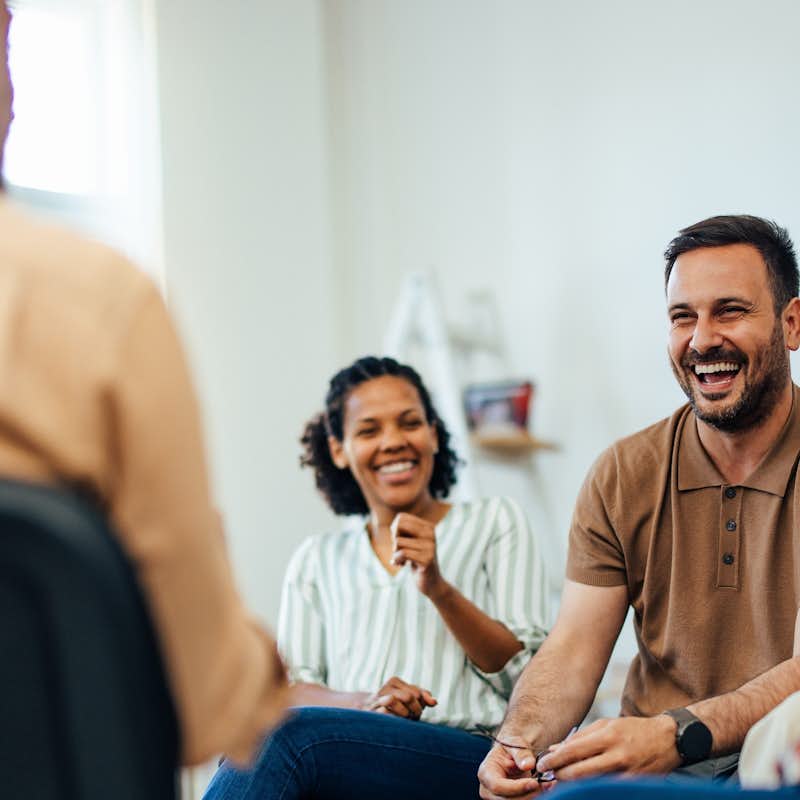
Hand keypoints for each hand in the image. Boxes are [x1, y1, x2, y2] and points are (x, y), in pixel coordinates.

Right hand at [362, 676, 436, 718]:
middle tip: (413, 718)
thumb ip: (422, 697)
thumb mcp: (409, 699)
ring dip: (403, 714)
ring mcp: (377, 700)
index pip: (416, 692)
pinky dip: (393, 718)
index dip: (421, 704)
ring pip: (394, 700)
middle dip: (415, 710)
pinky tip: (395, 722)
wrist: (366, 717)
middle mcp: (385, 688)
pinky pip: (383, 712)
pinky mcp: (371, 712)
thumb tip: (435, 702)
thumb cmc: (394, 708)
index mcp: (395, 682)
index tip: (418, 712)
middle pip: (409, 696)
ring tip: (404, 719)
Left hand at [390, 513, 447, 597]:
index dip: (394, 530)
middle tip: (399, 550)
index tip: (401, 542)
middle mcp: (430, 533)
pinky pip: (402, 554)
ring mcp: (430, 546)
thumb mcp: (410, 542)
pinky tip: (402, 565)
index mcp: (428, 526)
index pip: (401, 517)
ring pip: (398, 542)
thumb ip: (402, 530)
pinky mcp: (427, 559)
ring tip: (402, 560)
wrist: (431, 582)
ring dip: (395, 553)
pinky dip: (397, 560)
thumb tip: (394, 526)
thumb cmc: (416, 560)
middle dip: (394, 538)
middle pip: (399, 525)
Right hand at [478, 742, 544, 798]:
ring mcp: (498, 799)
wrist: (514, 756)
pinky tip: (544, 789)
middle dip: (528, 794)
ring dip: (533, 797)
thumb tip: (528, 765)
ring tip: (547, 785)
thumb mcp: (516, 744)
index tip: (534, 782)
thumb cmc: (512, 748)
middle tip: (546, 784)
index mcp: (486, 773)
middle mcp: (488, 790)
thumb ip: (521, 754)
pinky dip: (534, 797)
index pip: (497, 786)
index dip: (516, 787)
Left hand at [535, 715, 680, 779]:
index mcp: (607, 737)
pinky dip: (591, 788)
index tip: (542, 764)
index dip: (554, 760)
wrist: (667, 740)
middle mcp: (616, 756)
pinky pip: (607, 789)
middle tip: (547, 775)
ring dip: (572, 785)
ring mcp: (626, 774)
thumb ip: (580, 737)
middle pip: (579, 772)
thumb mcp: (605, 725)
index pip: (573, 751)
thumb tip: (556, 748)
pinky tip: (582, 786)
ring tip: (560, 782)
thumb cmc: (633, 730)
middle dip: (559, 775)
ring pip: (591, 784)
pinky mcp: (634, 785)